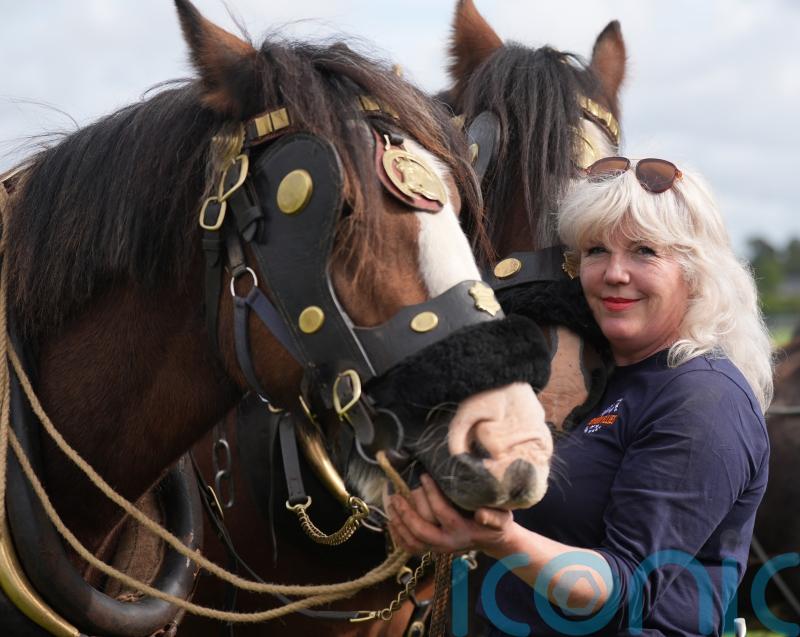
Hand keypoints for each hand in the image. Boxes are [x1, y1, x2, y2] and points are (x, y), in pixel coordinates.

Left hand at [386, 474, 514, 554]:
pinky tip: (391, 522)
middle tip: (397, 495)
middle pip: (422, 531)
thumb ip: (493, 517)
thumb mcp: (502, 518)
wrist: (494, 539)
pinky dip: (398, 537)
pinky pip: (411, 549)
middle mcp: (449, 543)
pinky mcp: (433, 550)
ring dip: (399, 524)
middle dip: (407, 513)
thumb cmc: (498, 523)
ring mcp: (439, 548)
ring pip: (414, 541)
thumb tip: (480, 514)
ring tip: (391, 504)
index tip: (423, 476)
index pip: (443, 512)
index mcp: (463, 532)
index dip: (432, 494)